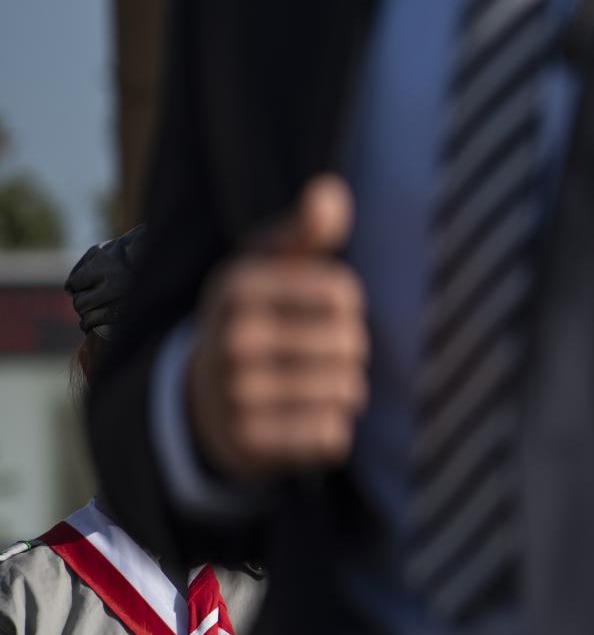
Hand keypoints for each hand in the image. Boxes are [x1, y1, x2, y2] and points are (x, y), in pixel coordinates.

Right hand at [187, 176, 367, 480]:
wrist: (201, 396)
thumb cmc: (255, 315)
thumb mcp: (269, 265)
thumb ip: (306, 229)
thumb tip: (331, 191)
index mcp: (237, 284)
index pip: (345, 293)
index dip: (346, 305)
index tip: (315, 309)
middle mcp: (230, 337)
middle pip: (350, 344)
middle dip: (346, 350)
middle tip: (310, 352)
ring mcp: (235, 393)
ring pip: (348, 391)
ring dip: (342, 391)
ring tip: (305, 384)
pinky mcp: (248, 442)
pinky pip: (331, 435)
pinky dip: (329, 429)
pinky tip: (299, 418)